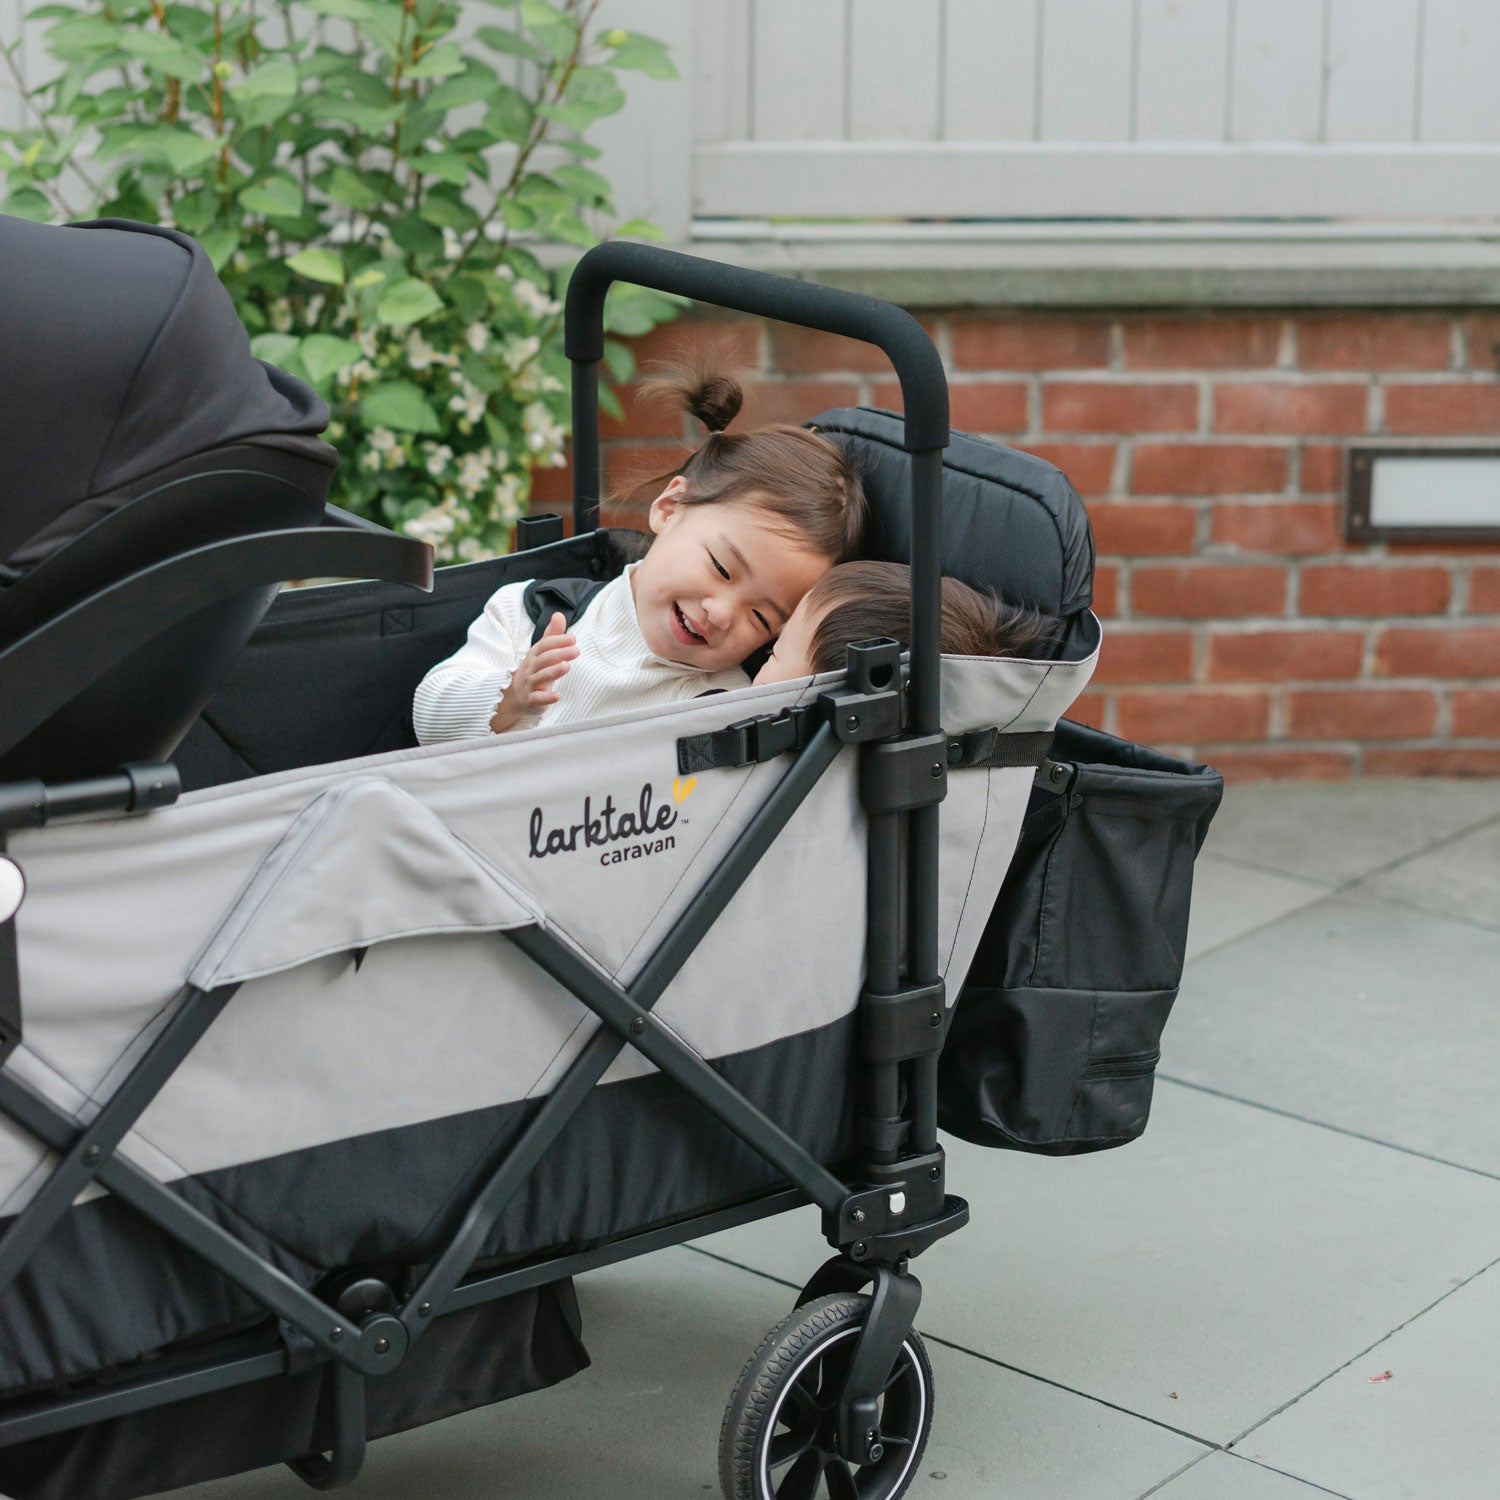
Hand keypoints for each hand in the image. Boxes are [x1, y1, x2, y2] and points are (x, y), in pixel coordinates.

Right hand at [490, 613, 576, 732]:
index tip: (573, 638)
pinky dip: (547, 698)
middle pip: (543, 660)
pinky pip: (538, 699)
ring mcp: (530, 684)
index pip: (544, 646)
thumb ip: (552, 635)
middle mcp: (530, 669)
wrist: (517, 696)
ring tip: (567, 666)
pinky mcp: (532, 700)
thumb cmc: (534, 671)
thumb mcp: (542, 653)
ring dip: (553, 671)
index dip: (557, 641)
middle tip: (576, 650)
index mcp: (534, 656)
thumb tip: (559, 614)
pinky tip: (558, 696)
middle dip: (559, 654)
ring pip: (540, 677)